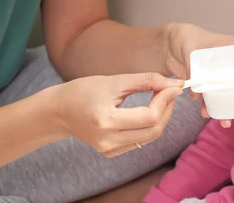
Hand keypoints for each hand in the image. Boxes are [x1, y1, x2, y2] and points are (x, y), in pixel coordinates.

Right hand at [52, 72, 183, 156]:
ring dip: (162, 117)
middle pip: (153, 130)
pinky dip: (150, 125)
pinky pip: (140, 140)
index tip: (174, 86)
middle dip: (167, 109)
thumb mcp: (115, 81)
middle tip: (170, 91)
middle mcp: (108, 140)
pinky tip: (149, 110)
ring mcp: (109, 149)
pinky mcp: (111, 152)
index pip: (149, 117)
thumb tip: (175, 84)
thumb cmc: (83, 91)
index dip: (165, 100)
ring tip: (162, 98)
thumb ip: (147, 81)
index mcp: (106, 121)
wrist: (58, 111)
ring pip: (150, 137)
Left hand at [164, 23, 233, 126]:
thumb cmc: (189, 40)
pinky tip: (206, 114)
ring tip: (227, 121)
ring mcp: (229, 77)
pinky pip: (222, 100)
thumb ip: (196, 69)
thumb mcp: (194, 50)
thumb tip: (198, 93)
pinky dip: (216, 109)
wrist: (172, 47)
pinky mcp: (217, 87)